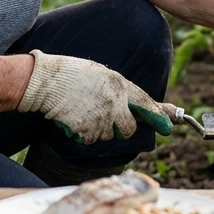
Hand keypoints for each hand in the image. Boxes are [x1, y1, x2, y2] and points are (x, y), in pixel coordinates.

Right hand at [17, 50, 173, 142]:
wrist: (43, 82)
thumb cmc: (69, 75)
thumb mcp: (99, 74)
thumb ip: (118, 89)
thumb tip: (136, 105)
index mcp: (118, 84)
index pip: (145, 103)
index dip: (158, 116)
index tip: (169, 126)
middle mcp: (114, 102)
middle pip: (129, 128)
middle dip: (121, 128)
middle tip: (105, 119)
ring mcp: (101, 118)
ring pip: (109, 135)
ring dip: (99, 129)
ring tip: (82, 111)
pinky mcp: (87, 130)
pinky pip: (91, 139)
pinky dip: (83, 133)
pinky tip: (73, 118)